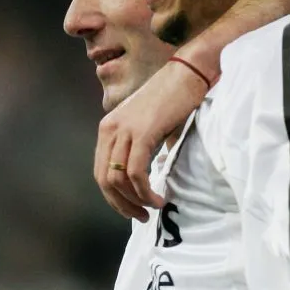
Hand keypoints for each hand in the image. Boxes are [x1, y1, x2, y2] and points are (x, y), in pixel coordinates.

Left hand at [94, 51, 215, 221]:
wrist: (188, 73)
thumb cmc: (174, 99)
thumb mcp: (150, 127)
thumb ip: (141, 149)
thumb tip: (147, 179)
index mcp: (108, 128)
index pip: (100, 172)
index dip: (113, 197)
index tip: (131, 208)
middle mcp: (110, 129)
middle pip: (104, 179)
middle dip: (121, 204)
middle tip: (140, 217)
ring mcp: (124, 130)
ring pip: (118, 179)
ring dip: (135, 200)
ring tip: (152, 208)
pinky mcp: (142, 133)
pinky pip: (136, 172)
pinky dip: (145, 191)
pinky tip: (158, 197)